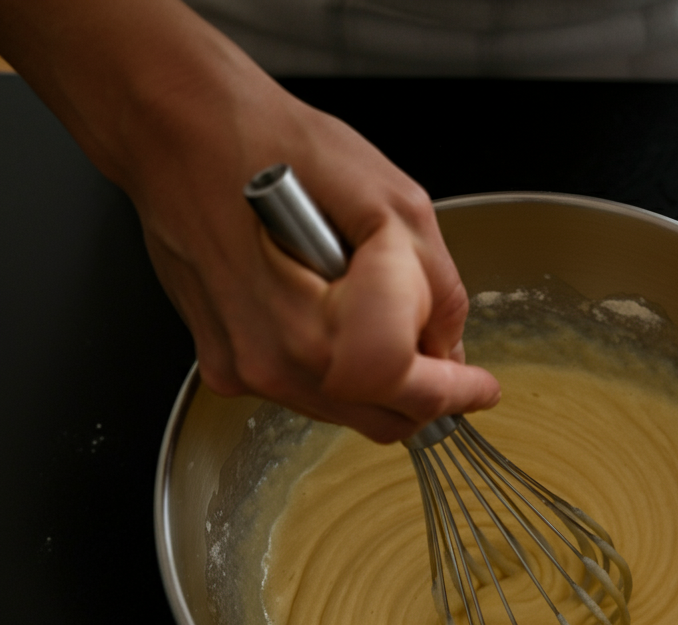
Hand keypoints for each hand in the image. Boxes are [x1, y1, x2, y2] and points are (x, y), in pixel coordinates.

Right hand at [126, 51, 498, 441]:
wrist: (173, 130)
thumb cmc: (268, 143)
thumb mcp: (390, 199)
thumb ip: (436, 286)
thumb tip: (449, 346)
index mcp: (315, 326)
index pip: (410, 392)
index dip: (457, 393)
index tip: (482, 389)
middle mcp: (273, 363)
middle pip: (380, 420)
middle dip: (424, 398)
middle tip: (448, 367)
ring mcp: (243, 369)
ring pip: (341, 411)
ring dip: (377, 384)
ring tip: (375, 315)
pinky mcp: (222, 364)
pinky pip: (301, 391)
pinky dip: (334, 371)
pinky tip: (328, 316)